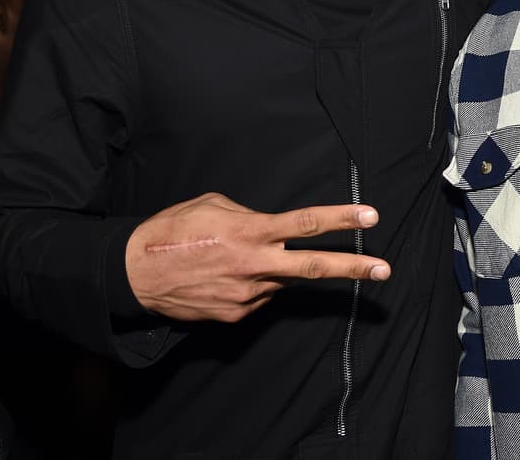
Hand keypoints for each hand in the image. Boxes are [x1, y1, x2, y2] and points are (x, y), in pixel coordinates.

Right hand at [125, 192, 389, 322]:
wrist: (134, 274)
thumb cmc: (172, 230)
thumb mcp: (212, 205)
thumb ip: (249, 214)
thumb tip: (269, 226)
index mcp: (251, 231)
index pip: (305, 223)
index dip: (340, 220)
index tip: (371, 217)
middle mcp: (255, 265)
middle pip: (314, 267)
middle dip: (353, 269)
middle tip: (385, 269)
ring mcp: (247, 294)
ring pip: (278, 279)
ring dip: (270, 269)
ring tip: (231, 259)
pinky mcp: (236, 315)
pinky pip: (257, 295)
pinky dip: (251, 284)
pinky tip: (224, 276)